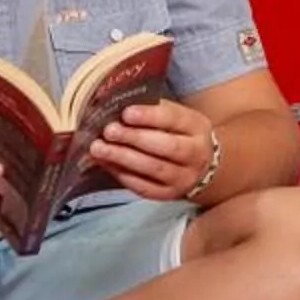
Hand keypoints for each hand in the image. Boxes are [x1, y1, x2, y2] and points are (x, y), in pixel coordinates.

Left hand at [92, 97, 219, 202]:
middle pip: (167, 147)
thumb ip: (153, 110)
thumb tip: (118, 105)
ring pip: (154, 168)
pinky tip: (105, 163)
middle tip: (109, 131)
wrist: (200, 167)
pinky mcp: (169, 194)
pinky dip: (122, 174)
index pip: (174, 119)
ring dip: (123, 158)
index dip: (149, 116)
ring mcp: (184, 178)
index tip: (126, 113)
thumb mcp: (176, 117)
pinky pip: (144, 187)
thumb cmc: (179, 134)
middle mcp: (196, 154)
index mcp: (197, 128)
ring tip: (99, 148)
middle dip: (134, 138)